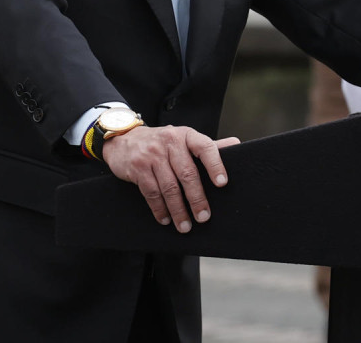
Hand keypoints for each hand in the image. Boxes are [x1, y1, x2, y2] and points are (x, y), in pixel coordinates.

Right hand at [101, 124, 239, 233]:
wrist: (124, 139)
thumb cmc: (161, 142)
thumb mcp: (183, 139)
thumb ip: (207, 146)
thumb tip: (236, 145)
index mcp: (186, 135)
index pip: (205, 147)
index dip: (215, 165)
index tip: (222, 183)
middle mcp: (169, 142)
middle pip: (187, 173)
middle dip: (196, 198)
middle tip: (204, 217)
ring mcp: (152, 155)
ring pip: (169, 187)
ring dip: (178, 210)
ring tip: (185, 226)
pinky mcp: (138, 168)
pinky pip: (151, 193)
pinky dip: (160, 209)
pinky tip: (166, 219)